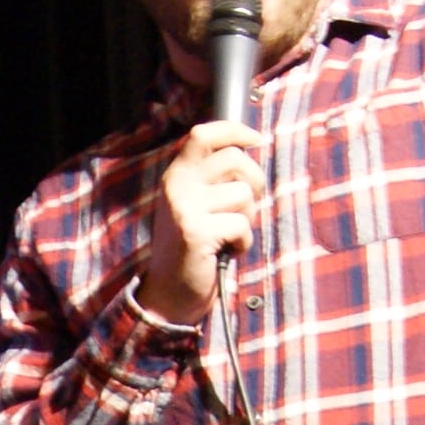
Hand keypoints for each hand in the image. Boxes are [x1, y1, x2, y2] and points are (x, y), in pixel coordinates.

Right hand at [138, 119, 260, 319]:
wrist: (168, 294)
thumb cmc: (192, 248)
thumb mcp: (195, 204)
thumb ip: (212, 179)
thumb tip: (250, 153)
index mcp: (177, 175)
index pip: (204, 134)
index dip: (235, 130)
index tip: (255, 139)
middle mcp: (177, 186)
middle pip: (235, 159)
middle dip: (254, 182)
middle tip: (244, 206)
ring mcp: (185, 207)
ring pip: (244, 194)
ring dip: (247, 217)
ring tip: (228, 234)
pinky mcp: (196, 231)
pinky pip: (242, 224)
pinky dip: (243, 242)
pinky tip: (226, 251)